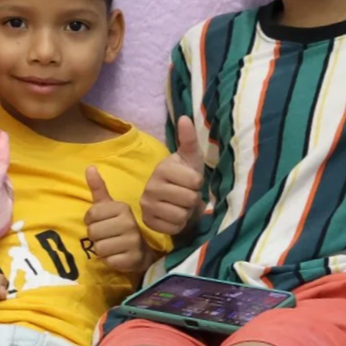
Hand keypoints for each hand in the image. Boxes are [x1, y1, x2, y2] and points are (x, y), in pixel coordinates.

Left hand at [84, 167, 147, 274]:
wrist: (140, 250)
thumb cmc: (119, 225)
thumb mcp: (109, 206)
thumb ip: (98, 188)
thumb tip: (89, 166)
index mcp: (122, 208)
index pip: (90, 215)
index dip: (91, 221)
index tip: (102, 222)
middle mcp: (129, 223)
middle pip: (93, 232)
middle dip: (96, 237)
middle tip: (108, 236)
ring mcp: (132, 242)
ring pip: (99, 248)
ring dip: (102, 250)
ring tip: (113, 246)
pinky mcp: (131, 259)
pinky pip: (107, 261)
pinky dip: (109, 261)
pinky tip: (118, 256)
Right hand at [140, 116, 204, 235]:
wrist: (175, 200)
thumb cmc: (186, 177)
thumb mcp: (191, 157)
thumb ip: (189, 139)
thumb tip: (185, 117)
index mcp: (162, 168)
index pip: (195, 182)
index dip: (198, 184)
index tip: (191, 182)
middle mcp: (150, 187)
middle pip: (189, 200)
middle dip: (192, 200)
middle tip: (186, 195)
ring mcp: (147, 206)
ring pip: (181, 215)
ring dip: (186, 213)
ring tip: (180, 206)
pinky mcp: (148, 223)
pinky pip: (173, 228)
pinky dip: (178, 225)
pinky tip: (174, 216)